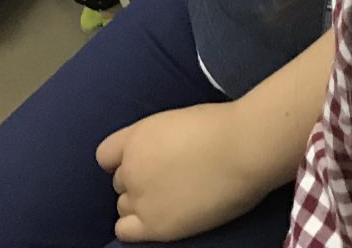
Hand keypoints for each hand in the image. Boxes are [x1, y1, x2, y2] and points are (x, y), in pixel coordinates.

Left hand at [98, 102, 277, 241]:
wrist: (244, 149)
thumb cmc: (224, 128)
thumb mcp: (180, 121)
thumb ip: (160, 140)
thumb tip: (165, 155)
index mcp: (138, 136)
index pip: (107, 154)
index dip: (125, 159)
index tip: (144, 162)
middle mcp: (131, 167)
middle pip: (120, 182)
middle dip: (139, 181)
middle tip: (169, 180)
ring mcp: (141, 198)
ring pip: (124, 206)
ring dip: (142, 204)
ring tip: (171, 200)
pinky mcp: (154, 225)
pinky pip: (125, 231)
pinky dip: (137, 227)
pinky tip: (160, 219)